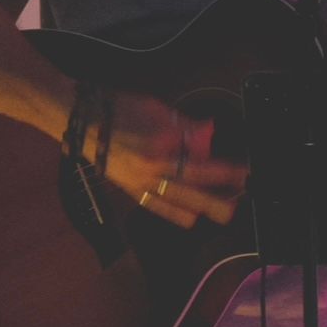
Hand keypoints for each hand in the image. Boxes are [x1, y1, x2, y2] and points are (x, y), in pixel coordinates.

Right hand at [96, 92, 247, 229]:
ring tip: (224, 212)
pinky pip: (157, 207)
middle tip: (242, 199)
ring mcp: (141, 182)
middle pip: (194, 185)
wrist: (83, 122)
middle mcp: (152, 167)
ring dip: (203, 208)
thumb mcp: (156, 108)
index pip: (200, 158)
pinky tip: (192, 218)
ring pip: (178, 202)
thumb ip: (185, 124)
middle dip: (220, 193)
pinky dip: (176, 214)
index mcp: (160, 142)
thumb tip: (210, 132)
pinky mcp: (131, 191)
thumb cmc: (120, 109)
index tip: (244, 171)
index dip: (224, 168)